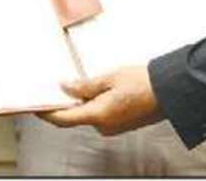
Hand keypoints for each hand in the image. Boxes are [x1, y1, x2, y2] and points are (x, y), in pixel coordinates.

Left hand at [41, 65, 163, 135]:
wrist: (170, 91)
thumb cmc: (142, 82)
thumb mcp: (109, 77)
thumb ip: (84, 85)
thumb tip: (65, 88)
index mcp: (98, 115)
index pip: (63, 119)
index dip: (47, 113)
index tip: (35, 106)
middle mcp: (104, 126)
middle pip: (76, 116)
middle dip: (67, 102)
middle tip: (59, 84)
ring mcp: (114, 127)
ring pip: (89, 114)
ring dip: (83, 101)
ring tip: (81, 81)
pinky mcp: (122, 124)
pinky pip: (101, 115)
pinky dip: (95, 104)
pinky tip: (98, 89)